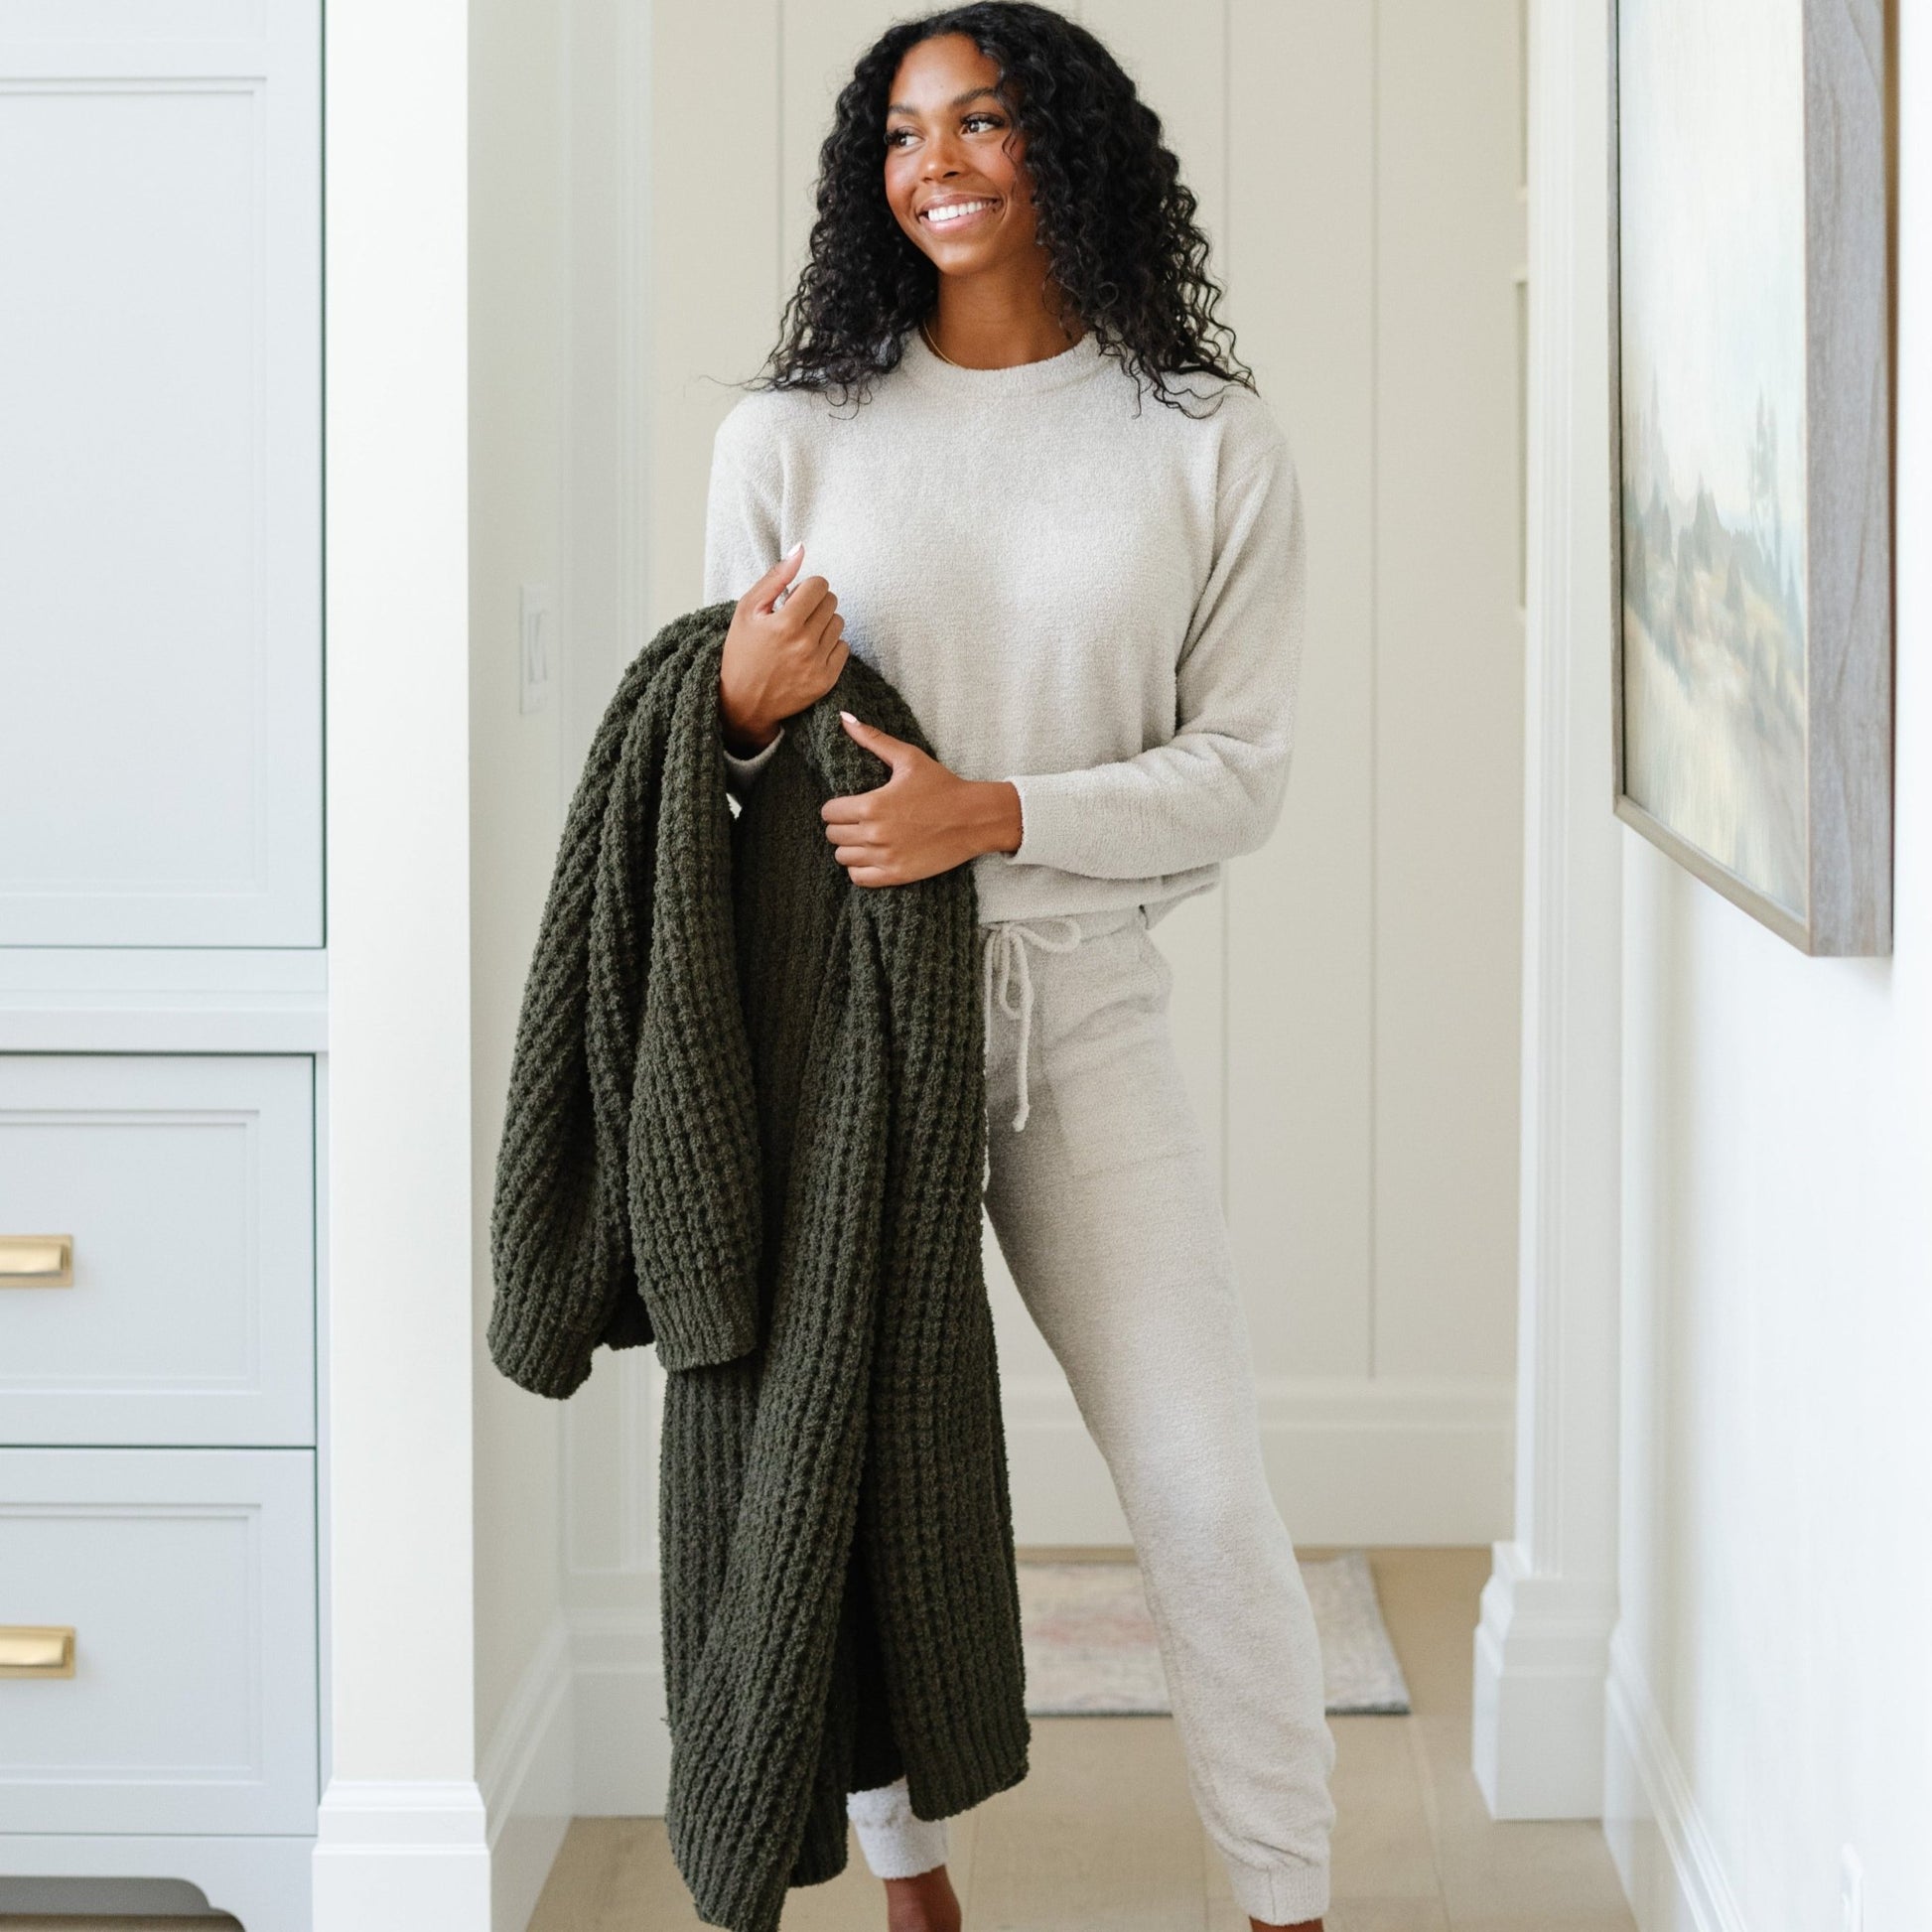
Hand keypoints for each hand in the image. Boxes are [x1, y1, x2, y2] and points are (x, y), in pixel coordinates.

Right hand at [720, 542, 847, 753]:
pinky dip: (829, 646)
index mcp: (785, 623)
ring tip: (801, 635)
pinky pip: (843, 648)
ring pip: (839, 623)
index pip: (819, 585)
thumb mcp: (748, 609)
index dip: (806, 588)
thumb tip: (801, 549)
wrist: (744, 702)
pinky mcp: (826, 681)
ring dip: (823, 624)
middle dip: (815, 604)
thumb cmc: (742, 651)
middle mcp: (805, 644)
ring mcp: (818, 664)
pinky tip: (809, 652)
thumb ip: (775, 577)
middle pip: (832, 602)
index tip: (793, 599)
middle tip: (796, 617)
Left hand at [822, 713, 1023, 886]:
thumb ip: (873, 739)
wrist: (974, 818)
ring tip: (865, 838)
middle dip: (842, 826)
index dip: (835, 807)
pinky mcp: (897, 875)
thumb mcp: (908, 758)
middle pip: (833, 835)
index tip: (849, 805)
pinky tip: (872, 857)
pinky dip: (860, 868)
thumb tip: (844, 718)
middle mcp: (875, 834)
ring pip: (843, 858)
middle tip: (858, 820)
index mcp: (872, 805)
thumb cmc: (942, 786)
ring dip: (850, 848)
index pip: (829, 812)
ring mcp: (886, 857)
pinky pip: (859, 877)